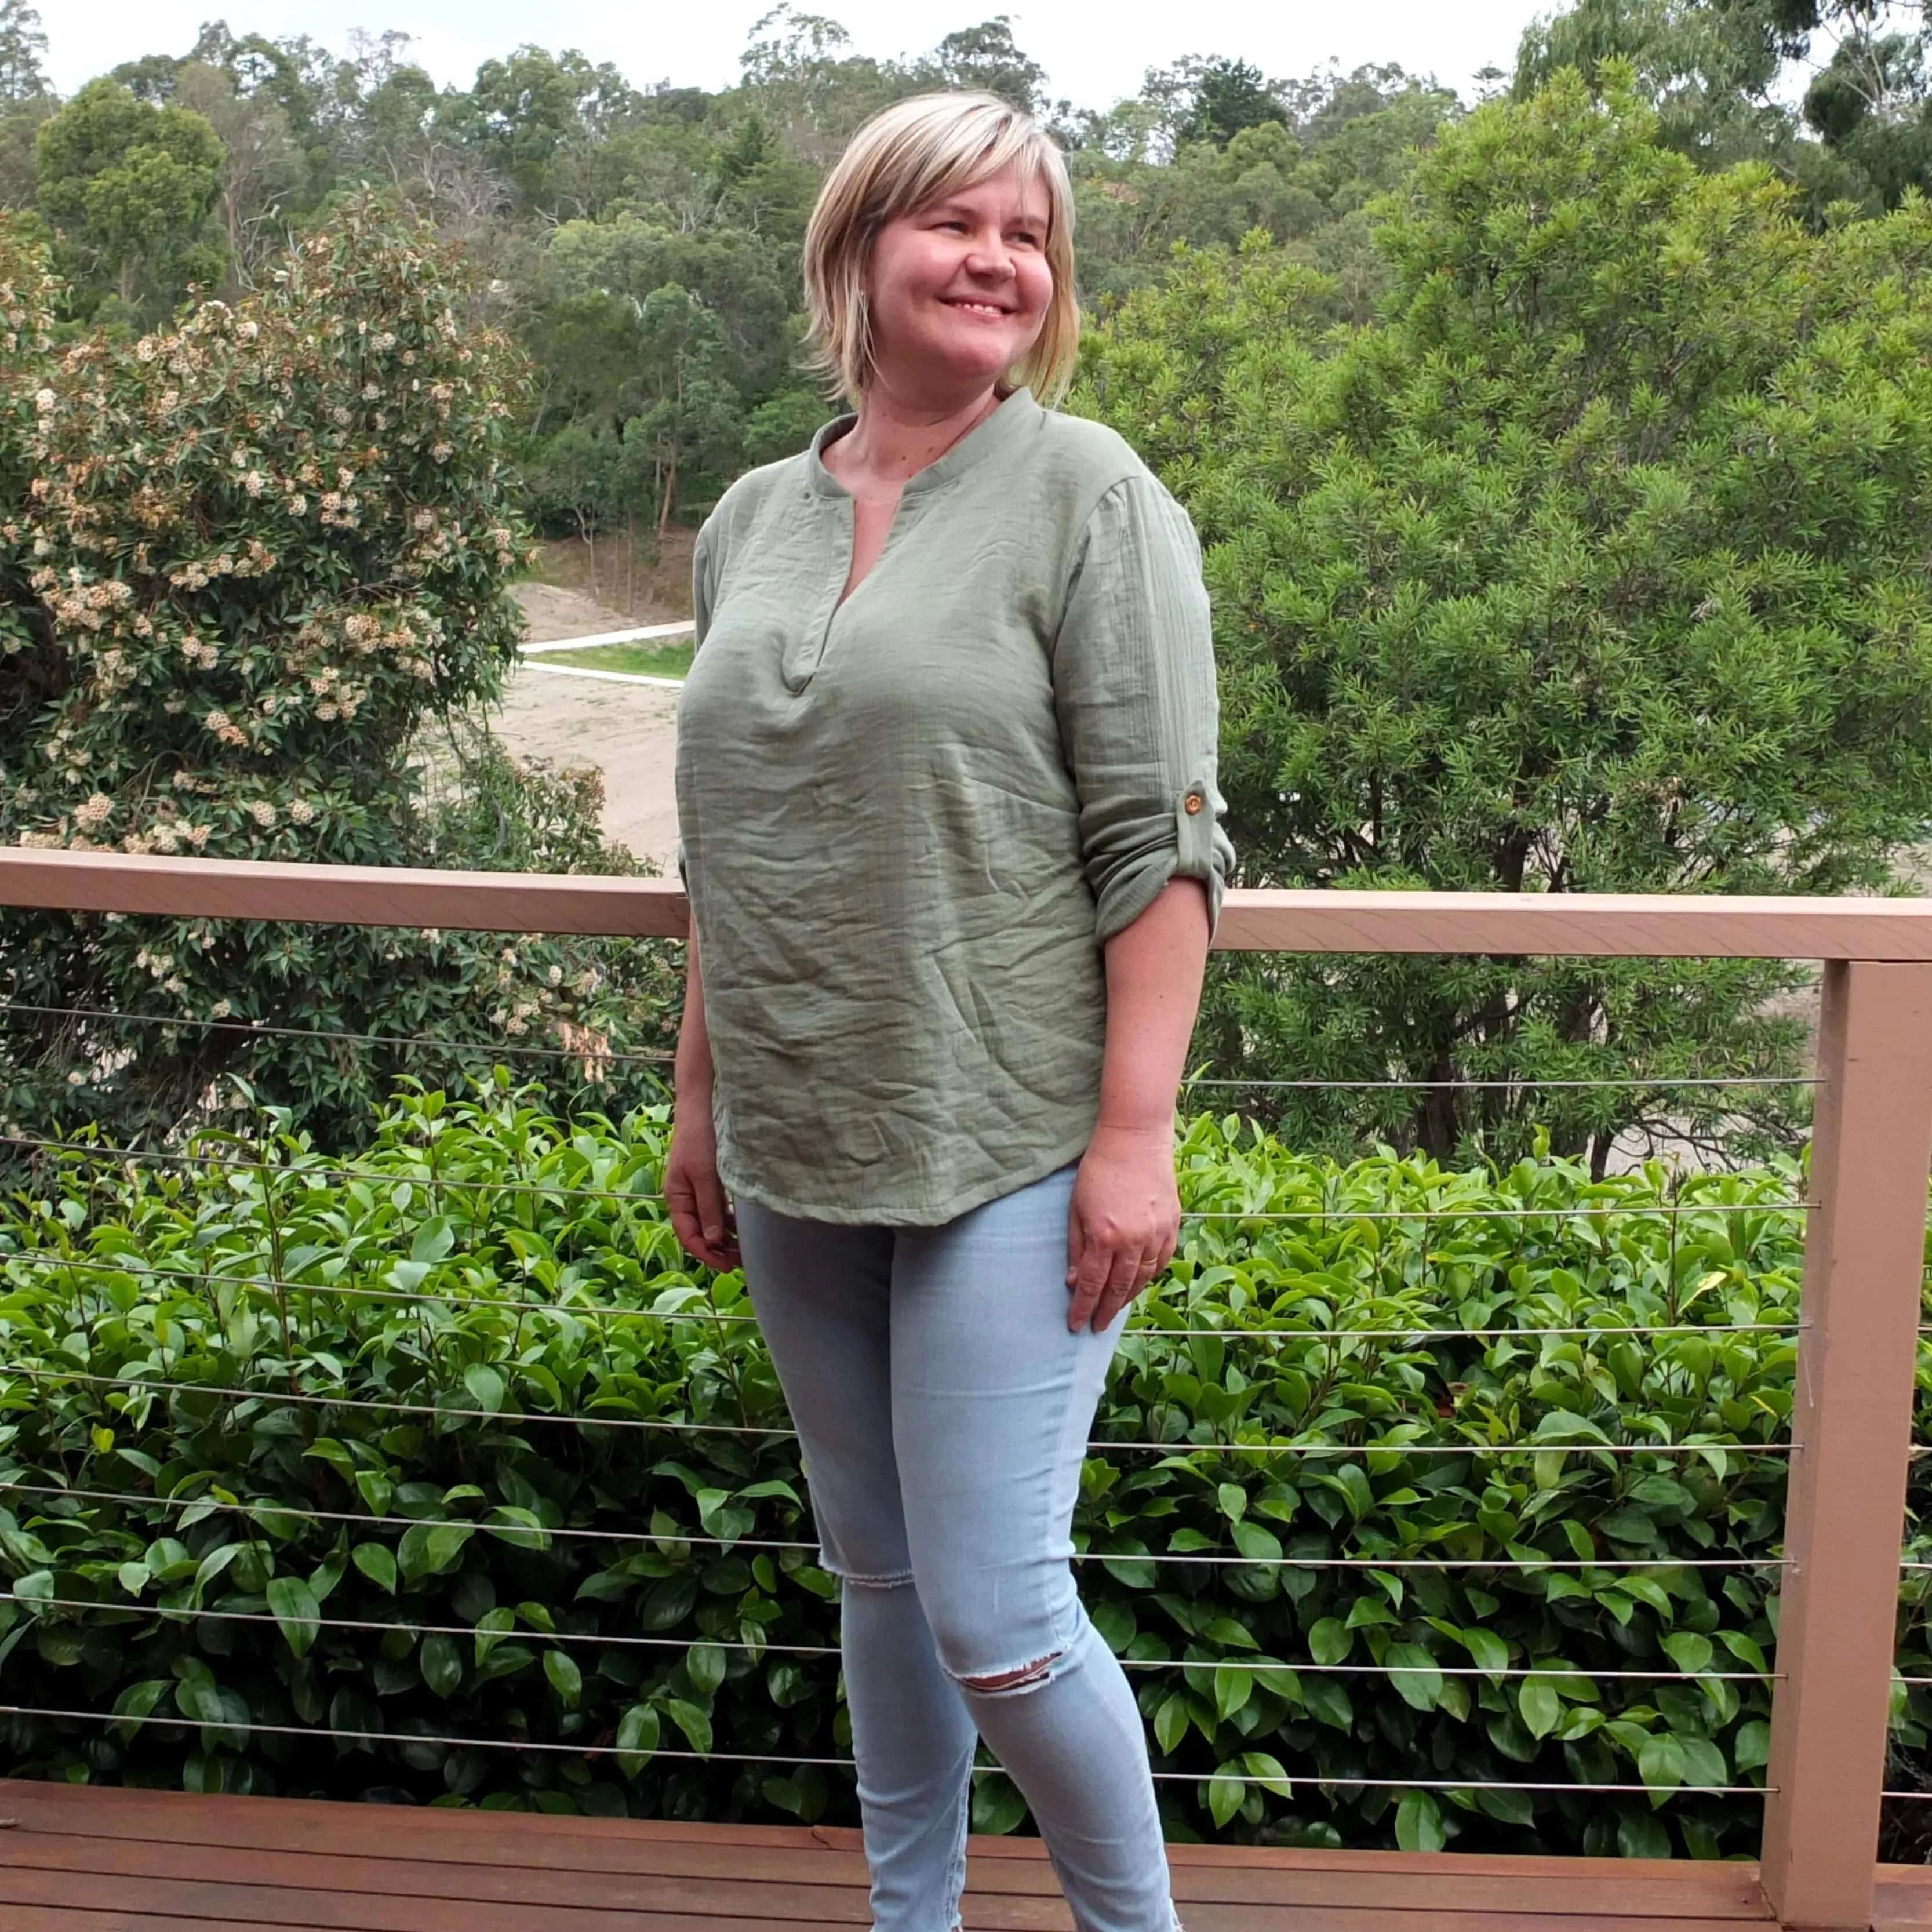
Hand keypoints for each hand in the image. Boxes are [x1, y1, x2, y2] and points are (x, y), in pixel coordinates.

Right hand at [665, 1096, 740, 1272]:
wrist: (703, 1105)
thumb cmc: (699, 1138)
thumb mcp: (704, 1175)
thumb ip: (709, 1207)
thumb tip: (713, 1241)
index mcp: (676, 1197)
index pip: (688, 1236)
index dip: (706, 1254)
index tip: (727, 1266)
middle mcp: (685, 1197)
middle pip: (699, 1232)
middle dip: (718, 1250)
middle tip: (741, 1263)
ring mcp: (698, 1189)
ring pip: (710, 1222)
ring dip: (725, 1238)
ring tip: (744, 1252)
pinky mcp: (711, 1181)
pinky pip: (718, 1209)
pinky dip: (729, 1222)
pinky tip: (744, 1229)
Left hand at [1065, 1122, 1178, 1332]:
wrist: (1135, 1139)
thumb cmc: (1098, 1170)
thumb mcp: (1076, 1208)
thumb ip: (1076, 1247)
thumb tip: (1075, 1281)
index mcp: (1104, 1236)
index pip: (1092, 1285)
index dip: (1083, 1308)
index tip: (1076, 1326)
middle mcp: (1133, 1240)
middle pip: (1119, 1288)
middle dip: (1106, 1311)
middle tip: (1098, 1326)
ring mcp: (1156, 1233)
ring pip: (1143, 1278)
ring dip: (1128, 1296)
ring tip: (1116, 1306)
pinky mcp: (1172, 1224)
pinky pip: (1162, 1261)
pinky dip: (1150, 1275)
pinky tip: (1140, 1281)